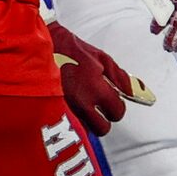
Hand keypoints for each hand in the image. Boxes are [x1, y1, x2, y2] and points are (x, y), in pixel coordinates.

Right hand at [50, 19, 154, 136]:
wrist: (42, 47)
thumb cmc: (71, 50)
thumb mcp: (102, 59)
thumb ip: (121, 79)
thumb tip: (134, 93)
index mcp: (96, 89)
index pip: (117, 113)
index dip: (117, 108)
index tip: (112, 103)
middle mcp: (81, 102)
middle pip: (101, 128)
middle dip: (103, 120)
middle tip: (99, 108)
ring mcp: (64, 109)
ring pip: (85, 129)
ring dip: (87, 120)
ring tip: (83, 104)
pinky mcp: (51, 111)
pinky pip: (68, 125)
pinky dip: (72, 119)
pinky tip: (71, 106)